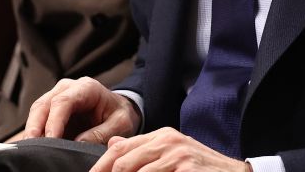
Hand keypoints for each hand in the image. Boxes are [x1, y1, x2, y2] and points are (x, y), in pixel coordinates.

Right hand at [22, 77, 140, 143]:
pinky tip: (35, 147)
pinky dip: (35, 133)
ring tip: (31, 149)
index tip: (51, 140)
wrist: (119, 110)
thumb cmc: (120, 115)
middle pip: (43, 104)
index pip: (63, 102)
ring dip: (32, 130)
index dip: (54, 121)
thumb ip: (100, 133)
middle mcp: (67, 88)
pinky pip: (39, 120)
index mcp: (86, 88)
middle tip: (31, 147)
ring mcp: (57, 97)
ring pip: (37, 111)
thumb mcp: (119, 124)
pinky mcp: (52, 109)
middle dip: (35, 126)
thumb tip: (77, 143)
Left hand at [91, 128, 250, 171]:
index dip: (100, 166)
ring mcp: (177, 154)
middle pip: (121, 160)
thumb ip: (145, 150)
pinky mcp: (186, 167)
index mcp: (162, 136)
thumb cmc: (204, 170)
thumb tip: (113, 144)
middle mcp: (167, 140)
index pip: (119, 147)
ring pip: (133, 170)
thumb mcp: (173, 154)